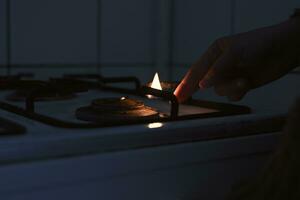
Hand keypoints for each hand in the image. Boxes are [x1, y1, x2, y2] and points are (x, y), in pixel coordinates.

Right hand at [174, 19, 299, 102]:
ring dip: (231, 87)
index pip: (196, 70)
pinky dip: (239, 92)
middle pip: (204, 82)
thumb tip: (203, 84)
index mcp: (215, 53)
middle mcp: (221, 65)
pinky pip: (232, 95)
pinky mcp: (241, 84)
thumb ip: (217, 69)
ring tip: (244, 79)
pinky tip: (247, 83)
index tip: (176, 95)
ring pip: (220, 90)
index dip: (185, 83)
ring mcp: (231, 75)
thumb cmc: (260, 44)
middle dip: (197, 89)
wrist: (284, 50)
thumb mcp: (234, 53)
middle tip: (182, 99)